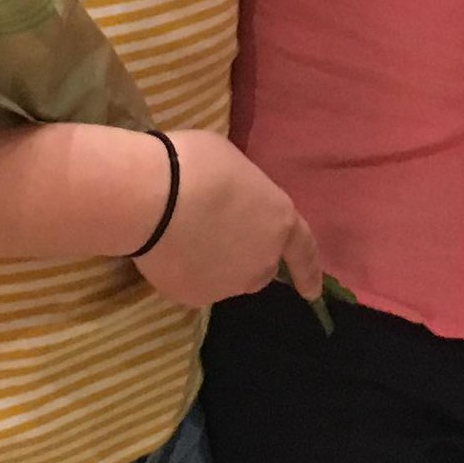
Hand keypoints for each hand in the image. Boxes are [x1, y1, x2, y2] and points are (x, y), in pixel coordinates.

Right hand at [133, 130, 323, 311]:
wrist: (152, 199)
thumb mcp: (233, 165)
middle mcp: (262, 261)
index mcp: (279, 222)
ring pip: (227, 278)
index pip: (303, 251)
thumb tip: (232, 201)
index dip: (308, 271)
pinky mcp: (195, 297)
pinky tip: (169, 250)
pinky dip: (187, 272)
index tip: (311, 292)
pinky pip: (195, 284)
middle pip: (260, 267)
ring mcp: (229, 284)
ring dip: (217, 264)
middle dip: (247, 256)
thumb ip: (243, 193)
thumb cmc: (197, 166)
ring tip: (186, 238)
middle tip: (217, 233)